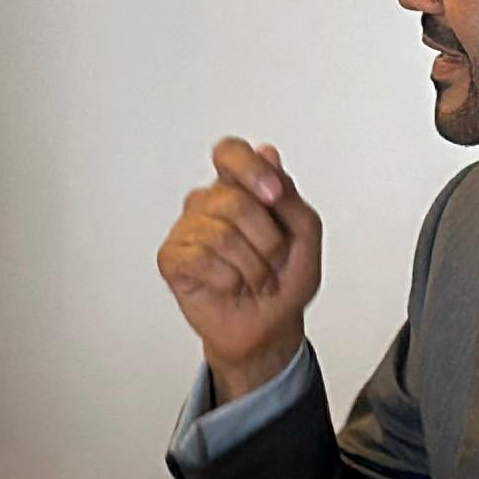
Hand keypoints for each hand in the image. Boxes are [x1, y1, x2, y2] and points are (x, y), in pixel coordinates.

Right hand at [159, 138, 324, 402]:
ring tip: (254, 277)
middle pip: (233, 200)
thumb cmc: (284, 279)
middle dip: (267, 240)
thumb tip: (268, 157)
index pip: (230, 152)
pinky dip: (227, 278)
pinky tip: (230, 284)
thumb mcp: (306, 233)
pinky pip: (199, 258)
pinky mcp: (172, 258)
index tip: (273, 195)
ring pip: (220, 234)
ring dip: (251, 266)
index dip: (249, 169)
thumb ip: (290, 195)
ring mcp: (187, 229)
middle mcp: (211, 203)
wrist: (269, 326)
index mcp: (241, 188)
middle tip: (273, 260)